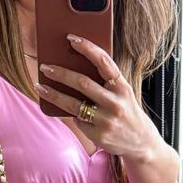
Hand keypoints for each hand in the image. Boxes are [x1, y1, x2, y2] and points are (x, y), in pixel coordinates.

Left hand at [35, 34, 157, 161]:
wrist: (142, 144)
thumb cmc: (127, 113)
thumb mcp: (123, 95)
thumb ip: (105, 83)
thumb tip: (74, 69)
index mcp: (123, 87)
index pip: (104, 62)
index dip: (87, 48)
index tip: (71, 38)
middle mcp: (116, 102)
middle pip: (83, 83)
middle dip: (61, 73)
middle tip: (45, 67)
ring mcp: (107, 120)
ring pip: (73, 104)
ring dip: (54, 94)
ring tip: (40, 86)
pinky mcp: (99, 135)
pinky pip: (78, 120)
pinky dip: (72, 115)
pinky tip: (65, 111)